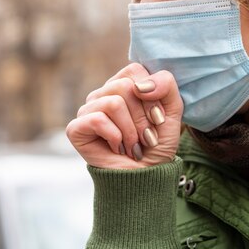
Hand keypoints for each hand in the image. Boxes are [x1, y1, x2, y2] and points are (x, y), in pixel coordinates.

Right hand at [66, 63, 183, 168]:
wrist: (145, 178)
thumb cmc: (156, 145)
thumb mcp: (172, 112)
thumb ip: (166, 86)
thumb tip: (139, 85)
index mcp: (122, 86)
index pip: (134, 70)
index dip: (152, 95)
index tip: (157, 119)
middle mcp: (102, 94)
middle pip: (125, 86)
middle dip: (143, 118)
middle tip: (145, 137)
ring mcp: (87, 110)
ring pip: (114, 103)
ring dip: (131, 131)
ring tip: (132, 145)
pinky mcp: (76, 128)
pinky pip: (99, 120)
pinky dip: (116, 138)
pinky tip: (117, 148)